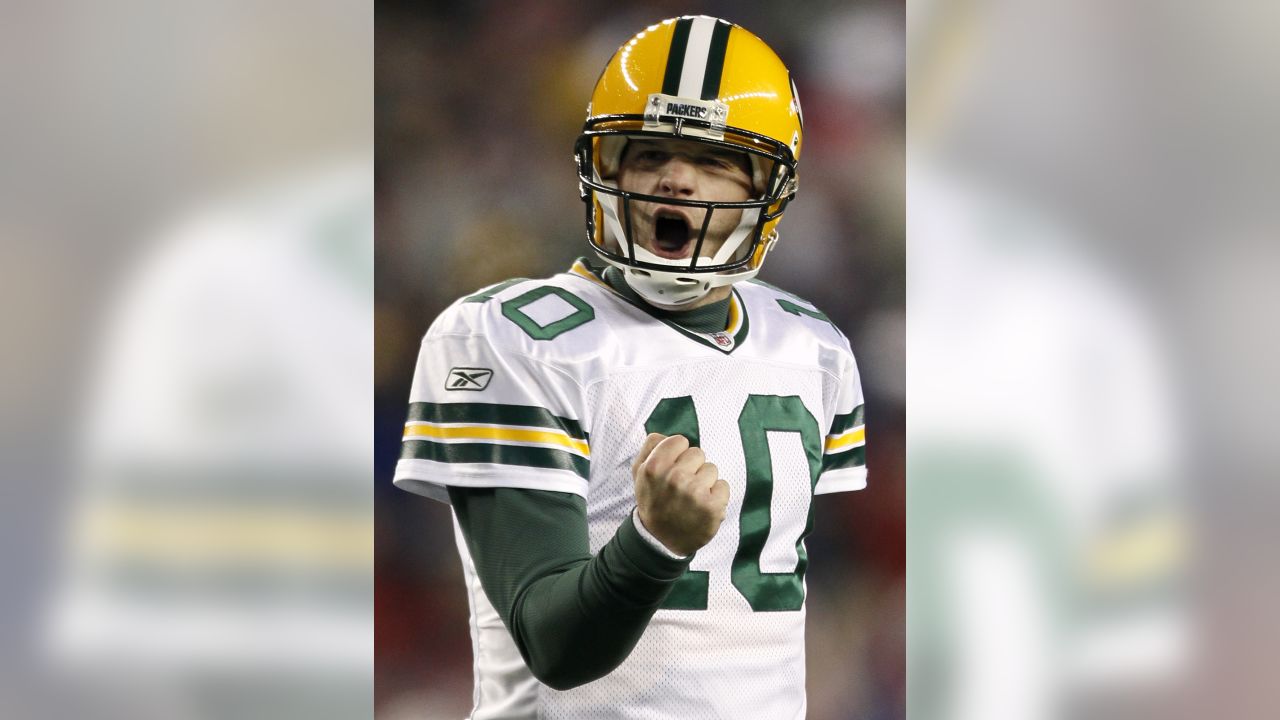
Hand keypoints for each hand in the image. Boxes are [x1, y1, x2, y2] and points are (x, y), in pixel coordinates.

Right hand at [632, 433, 729, 556]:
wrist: (661, 540)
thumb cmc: (654, 501)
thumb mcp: (639, 473)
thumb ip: (651, 447)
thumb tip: (667, 435)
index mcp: (655, 467)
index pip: (680, 441)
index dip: (677, 454)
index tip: (672, 469)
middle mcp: (675, 478)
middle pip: (698, 453)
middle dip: (692, 467)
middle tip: (681, 486)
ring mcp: (695, 492)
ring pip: (711, 469)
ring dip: (704, 482)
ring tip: (691, 498)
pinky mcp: (713, 506)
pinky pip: (723, 486)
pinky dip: (716, 496)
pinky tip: (702, 506)